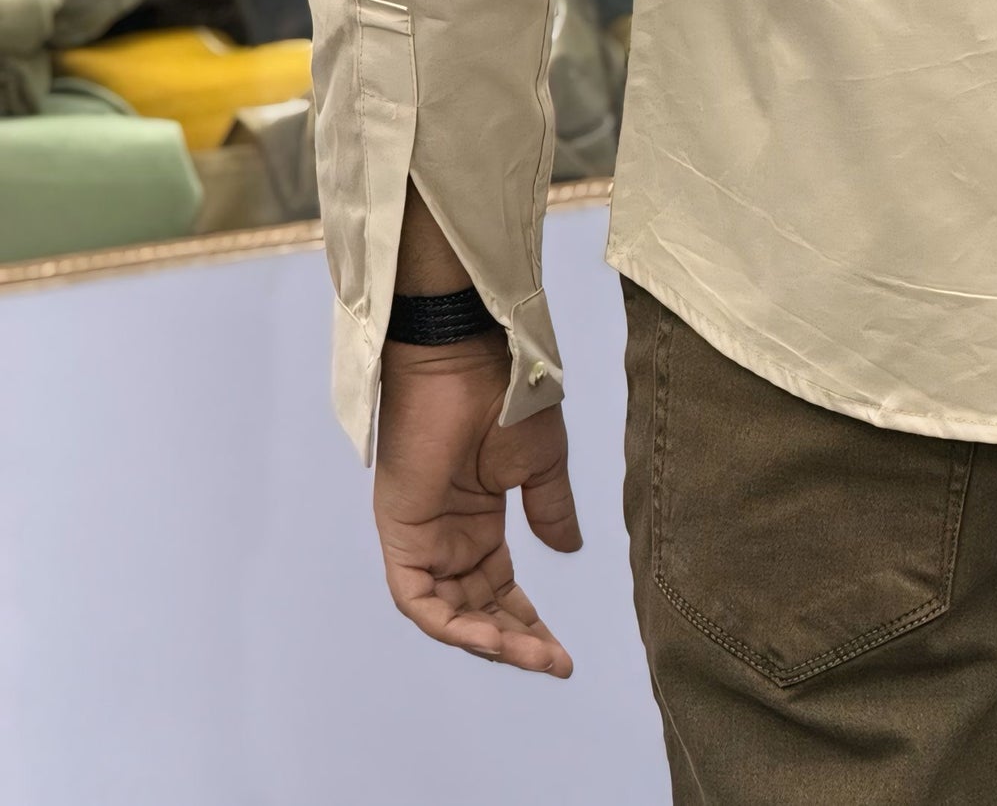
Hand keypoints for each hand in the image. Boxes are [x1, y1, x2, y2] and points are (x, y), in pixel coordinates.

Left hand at [374, 332, 581, 673]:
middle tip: (553, 663)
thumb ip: (550, 510)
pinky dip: (452, 625)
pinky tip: (491, 637)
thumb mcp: (540, 464)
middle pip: (476, 610)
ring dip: (488, 640)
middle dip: (515, 642)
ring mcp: (422, 537)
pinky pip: (420, 601)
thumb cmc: (504, 397)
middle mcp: (447, 536)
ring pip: (449, 615)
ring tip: (532, 654)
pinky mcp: (401, 535)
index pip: (498, 589)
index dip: (528, 623)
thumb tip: (570, 551)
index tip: (561, 654)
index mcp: (477, 520)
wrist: (466, 360)